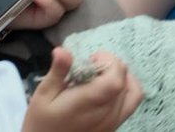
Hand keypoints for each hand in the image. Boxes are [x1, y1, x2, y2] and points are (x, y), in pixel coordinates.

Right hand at [23, 48, 143, 131]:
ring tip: (101, 76)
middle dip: (111, 67)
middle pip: (124, 80)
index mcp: (91, 101)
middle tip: (91, 68)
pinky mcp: (116, 126)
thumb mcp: (43, 96)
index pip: (116, 76)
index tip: (92, 58)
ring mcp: (115, 120)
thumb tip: (62, 50)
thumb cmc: (41, 123)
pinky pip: (132, 103)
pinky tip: (113, 87)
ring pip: (133, 90)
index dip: (109, 61)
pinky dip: (128, 90)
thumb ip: (58, 72)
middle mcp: (109, 111)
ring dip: (121, 77)